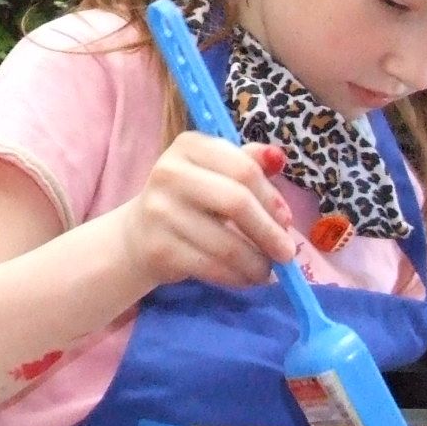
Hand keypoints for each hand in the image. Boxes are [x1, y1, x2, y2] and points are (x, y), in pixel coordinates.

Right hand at [117, 133, 296, 291]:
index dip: (272, 198)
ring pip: (226, 243)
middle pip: (236, 202)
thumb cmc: (189, 199)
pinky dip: (236, 277)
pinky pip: (211, 267)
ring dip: (256, 263)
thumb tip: (279, 159)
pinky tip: (246, 278)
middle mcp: (169, 173)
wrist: (139, 234)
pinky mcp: (160, 248)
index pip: (243, 169)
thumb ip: (247, 163)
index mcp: (189, 146)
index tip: (287, 220)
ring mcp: (161, 212)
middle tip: (287, 253)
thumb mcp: (215, 172)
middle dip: (269, 232)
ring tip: (267, 270)